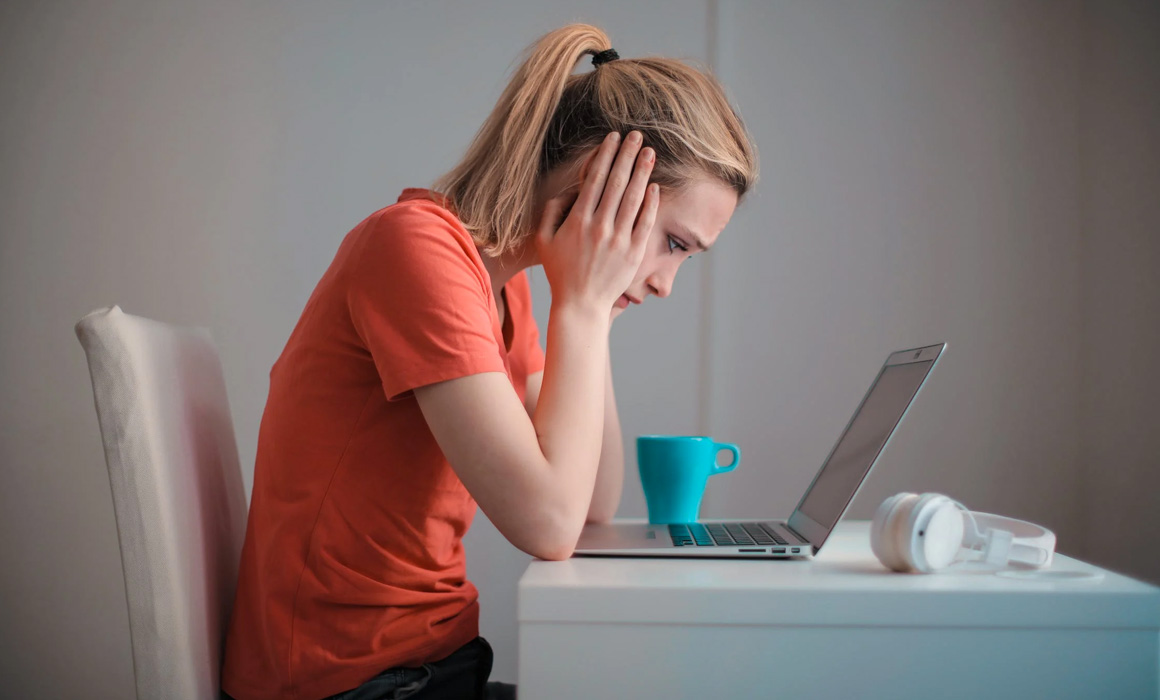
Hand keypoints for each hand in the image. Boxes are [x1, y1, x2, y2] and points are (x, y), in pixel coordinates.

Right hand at [535, 130, 659, 314]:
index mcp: (578, 221)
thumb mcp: (544, 240)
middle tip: (637, 135)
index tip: (613, 138)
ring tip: (650, 152)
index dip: (605, 156)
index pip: (594, 179)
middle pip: (616, 183)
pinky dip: (651, 203)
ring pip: (633, 198)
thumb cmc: (560, 271)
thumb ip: (551, 212)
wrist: (580, 305)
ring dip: (642, 172)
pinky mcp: (633, 253)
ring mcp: (618, 240)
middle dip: (627, 155)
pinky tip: (655, 186)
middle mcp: (599, 227)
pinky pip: (645, 223)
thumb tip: (567, 191)